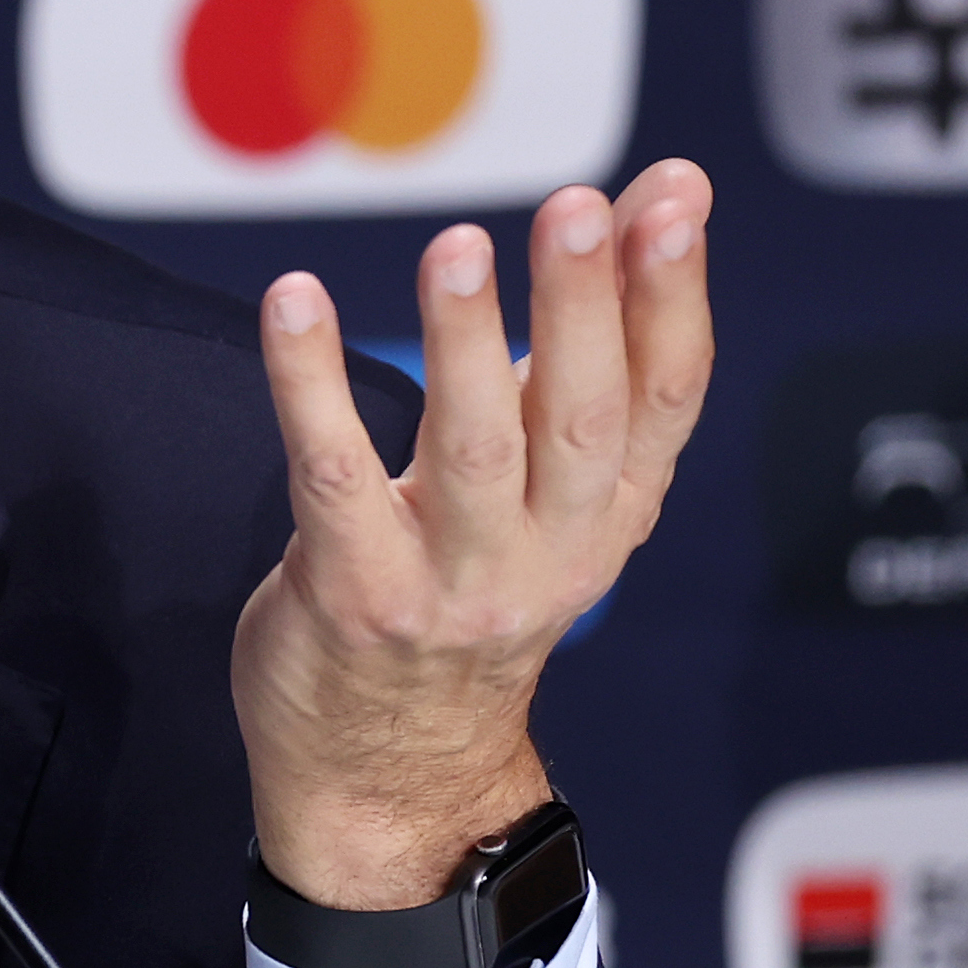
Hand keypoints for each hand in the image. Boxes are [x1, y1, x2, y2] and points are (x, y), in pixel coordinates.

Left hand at [236, 161, 713, 908]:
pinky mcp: (354, 595)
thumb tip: (652, 195)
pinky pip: (333, 476)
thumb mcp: (550, 491)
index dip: (673, 297)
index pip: (665, 400)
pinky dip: (310, 385)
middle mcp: (548, 555)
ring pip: (471, 452)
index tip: (673, 198)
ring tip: (458, 249)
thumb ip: (584, 352)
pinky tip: (294, 303)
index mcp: (608, 519)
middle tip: (576, 209)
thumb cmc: (463, 591)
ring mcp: (451, 583)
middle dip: (584, 310)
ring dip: (464, 344)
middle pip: (581, 420)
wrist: (388, 772)